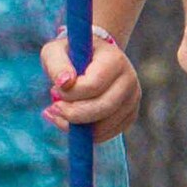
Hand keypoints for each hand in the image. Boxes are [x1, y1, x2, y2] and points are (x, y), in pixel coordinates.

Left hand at [41, 25, 143, 139]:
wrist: (92, 59)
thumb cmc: (71, 54)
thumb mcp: (56, 51)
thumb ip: (57, 65)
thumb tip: (64, 83)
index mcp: (114, 59)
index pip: (93, 85)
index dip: (70, 94)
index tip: (55, 90)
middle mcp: (129, 79)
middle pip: (103, 108)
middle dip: (73, 114)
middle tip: (54, 108)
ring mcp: (132, 99)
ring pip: (104, 126)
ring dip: (76, 127)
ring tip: (60, 114)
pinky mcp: (129, 115)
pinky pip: (106, 134)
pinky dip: (86, 134)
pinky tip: (72, 122)